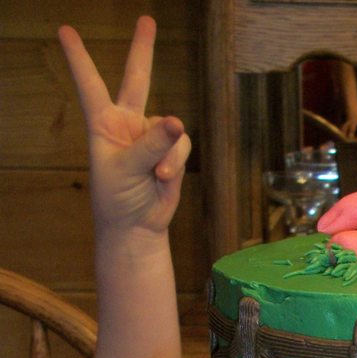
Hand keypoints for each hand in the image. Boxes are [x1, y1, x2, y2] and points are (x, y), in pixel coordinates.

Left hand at [59, 16, 190, 234]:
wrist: (137, 227)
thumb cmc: (118, 199)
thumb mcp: (126, 169)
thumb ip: (150, 145)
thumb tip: (176, 122)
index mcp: (103, 124)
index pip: (90, 84)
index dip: (78, 58)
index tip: (65, 31)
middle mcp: (127, 124)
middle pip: (137, 78)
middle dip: (142, 49)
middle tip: (147, 19)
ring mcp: (151, 137)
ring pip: (170, 127)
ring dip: (167, 152)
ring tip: (156, 175)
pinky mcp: (171, 152)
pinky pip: (182, 144)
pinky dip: (176, 161)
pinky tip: (164, 178)